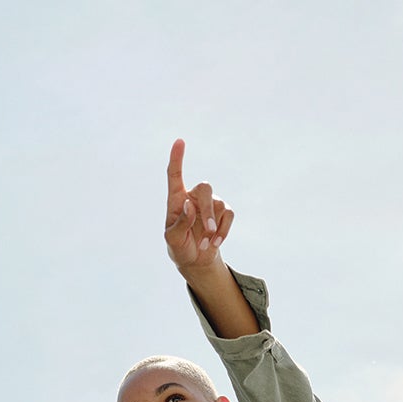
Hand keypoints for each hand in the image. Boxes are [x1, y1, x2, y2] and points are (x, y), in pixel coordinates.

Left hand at [165, 139, 233, 275]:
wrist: (195, 260)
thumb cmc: (179, 246)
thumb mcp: (173, 239)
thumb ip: (180, 223)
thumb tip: (190, 205)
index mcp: (176, 199)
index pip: (175, 174)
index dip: (177, 157)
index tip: (179, 141)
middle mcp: (194, 196)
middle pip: (205, 188)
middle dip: (207, 211)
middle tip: (208, 231)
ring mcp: (211, 203)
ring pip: (219, 203)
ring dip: (214, 227)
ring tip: (206, 243)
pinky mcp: (224, 213)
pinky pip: (229, 215)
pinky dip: (223, 230)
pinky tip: (215, 243)